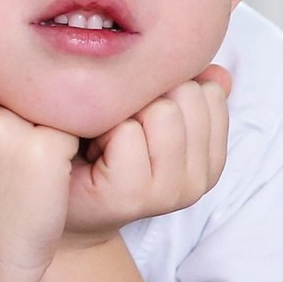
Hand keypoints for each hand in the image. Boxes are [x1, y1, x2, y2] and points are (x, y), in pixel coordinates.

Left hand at [64, 66, 232, 244]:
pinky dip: (104, 130)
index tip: (139, 114)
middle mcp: (197, 182)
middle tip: (117, 129)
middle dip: (145, 99)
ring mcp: (168, 192)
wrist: (65, 208)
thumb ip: (188, 96)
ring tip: (105, 140)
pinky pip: (127, 132)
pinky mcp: (132, 195)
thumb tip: (217, 73)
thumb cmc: (102, 154)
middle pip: (186, 96)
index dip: (165, 89)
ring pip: (161, 111)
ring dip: (124, 114)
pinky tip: (92, 153)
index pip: (209, 92)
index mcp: (210, 161)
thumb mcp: (152, 120)